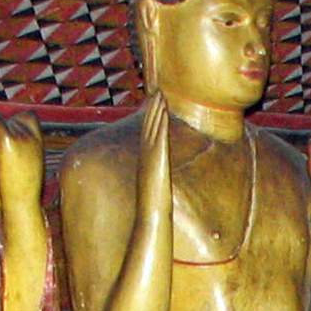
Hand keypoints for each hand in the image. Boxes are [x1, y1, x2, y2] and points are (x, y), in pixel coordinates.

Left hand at [0, 110, 43, 188]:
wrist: (23, 201)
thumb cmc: (24, 191)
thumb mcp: (29, 166)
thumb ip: (22, 150)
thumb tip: (4, 141)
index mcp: (38, 143)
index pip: (29, 117)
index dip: (17, 120)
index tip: (7, 129)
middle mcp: (31, 137)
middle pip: (14, 118)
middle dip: (4, 126)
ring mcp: (21, 138)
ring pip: (5, 121)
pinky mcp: (8, 140)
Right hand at [137, 93, 172, 221]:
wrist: (151, 217)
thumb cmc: (154, 208)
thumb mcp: (157, 190)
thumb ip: (158, 182)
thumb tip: (162, 184)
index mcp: (146, 162)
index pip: (148, 137)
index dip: (151, 121)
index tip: (155, 107)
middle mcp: (145, 157)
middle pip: (148, 128)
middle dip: (152, 110)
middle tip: (157, 93)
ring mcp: (150, 158)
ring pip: (152, 129)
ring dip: (157, 111)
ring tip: (161, 95)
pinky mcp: (158, 160)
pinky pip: (159, 137)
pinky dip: (161, 123)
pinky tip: (164, 111)